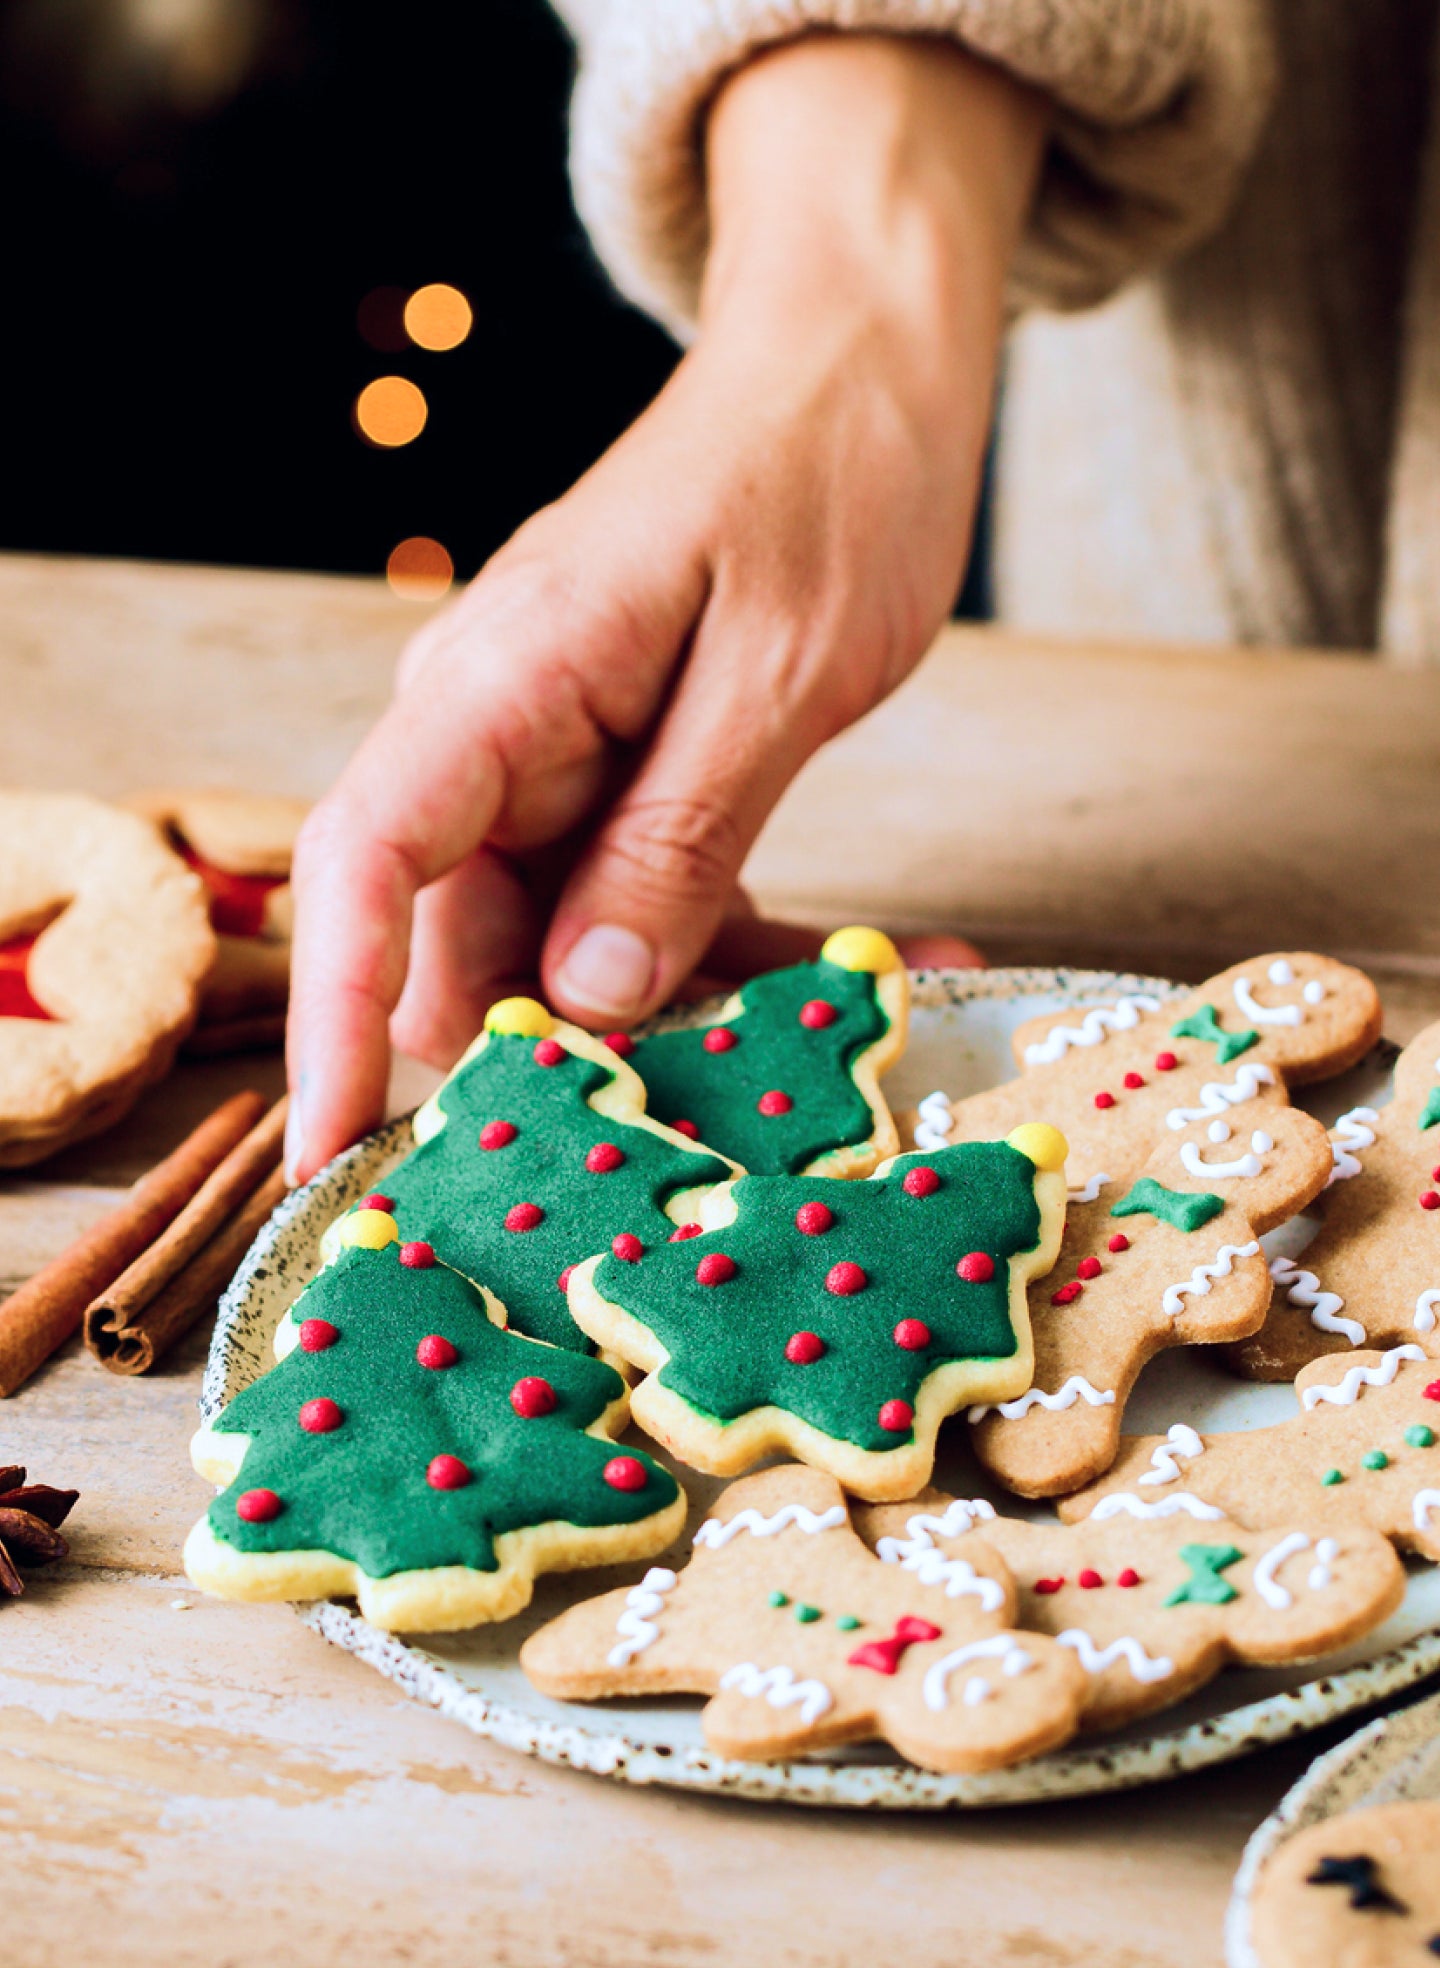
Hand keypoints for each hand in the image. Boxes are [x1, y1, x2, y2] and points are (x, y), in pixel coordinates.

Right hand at [285, 33, 1044, 1181]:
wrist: (866, 361)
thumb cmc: (828, 469)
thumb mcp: (776, 668)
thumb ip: (677, 834)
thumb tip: (588, 991)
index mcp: (503, 683)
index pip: (363, 861)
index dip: (336, 1016)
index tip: (337, 1151)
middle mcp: (505, 732)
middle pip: (476, 940)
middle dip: (576, 1053)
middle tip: (707, 1139)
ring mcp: (567, 760)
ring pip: (582, 944)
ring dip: (699, 1012)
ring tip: (844, 1047)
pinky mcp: (634, 778)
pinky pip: (659, 901)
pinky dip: (746, 948)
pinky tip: (873, 975)